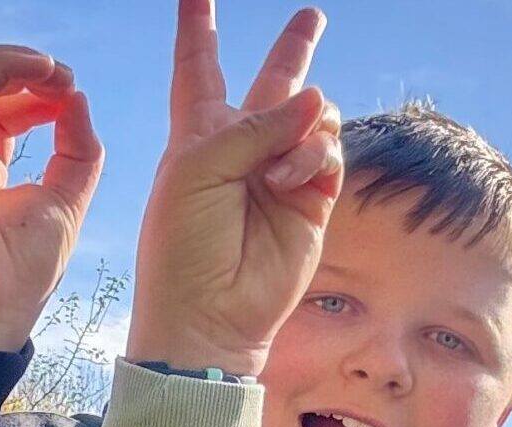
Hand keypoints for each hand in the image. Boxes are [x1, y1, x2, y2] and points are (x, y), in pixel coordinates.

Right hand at [0, 47, 103, 352]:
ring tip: (56, 74)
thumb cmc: (13, 282)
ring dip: (15, 61)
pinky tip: (42, 75)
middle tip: (64, 78)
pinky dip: (4, 67)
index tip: (68, 94)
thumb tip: (78, 102)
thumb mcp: (61, 204)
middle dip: (22, 67)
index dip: (29, 88)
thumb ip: (74, 154)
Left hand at [125, 1, 342, 376]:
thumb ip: (254, 127)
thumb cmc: (183, 242)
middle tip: (311, 15)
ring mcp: (281, 172)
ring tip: (275, 171)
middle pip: (273, 84)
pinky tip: (287, 181)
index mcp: (197, 134)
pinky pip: (328, 150)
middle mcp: (242, 147)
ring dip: (298, 130)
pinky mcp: (313, 198)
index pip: (198, 69)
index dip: (198, 30)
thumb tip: (318, 101)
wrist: (208, 312)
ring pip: (312, 114)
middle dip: (293, 49)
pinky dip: (312, 157)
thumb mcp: (197, 168)